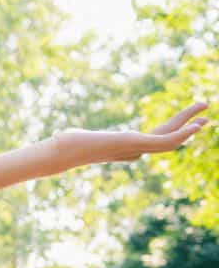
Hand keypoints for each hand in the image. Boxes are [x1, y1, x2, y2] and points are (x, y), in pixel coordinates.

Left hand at [52, 101, 209, 171]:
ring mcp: (137, 148)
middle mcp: (135, 151)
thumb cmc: (65, 146)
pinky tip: (195, 127)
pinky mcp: (136, 144)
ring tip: (206, 116)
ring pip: (172, 140)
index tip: (188, 124)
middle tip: (208, 117)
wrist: (62, 151)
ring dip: (190, 128)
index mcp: (127, 149)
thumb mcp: (78, 138)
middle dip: (188, 129)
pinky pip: (165, 141)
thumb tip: (63, 136)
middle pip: (169, 138)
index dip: (175, 132)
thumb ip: (78, 137)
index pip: (157, 139)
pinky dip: (183, 134)